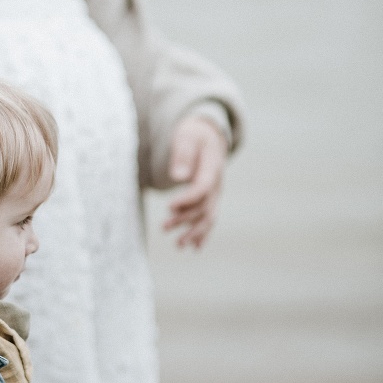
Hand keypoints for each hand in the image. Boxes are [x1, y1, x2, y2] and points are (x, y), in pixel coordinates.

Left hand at [163, 116, 227, 247]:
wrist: (208, 135)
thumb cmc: (194, 135)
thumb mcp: (187, 137)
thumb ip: (183, 154)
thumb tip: (179, 177)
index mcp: (213, 167)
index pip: (203, 187)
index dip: (187, 199)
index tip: (169, 207)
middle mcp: (218, 183)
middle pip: (204, 206)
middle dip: (185, 219)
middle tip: (164, 227)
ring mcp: (217, 192)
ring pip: (208, 216)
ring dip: (193, 231)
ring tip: (178, 245)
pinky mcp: (211, 198)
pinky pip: (210, 218)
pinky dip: (203, 233)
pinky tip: (194, 247)